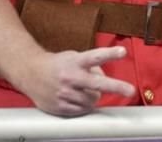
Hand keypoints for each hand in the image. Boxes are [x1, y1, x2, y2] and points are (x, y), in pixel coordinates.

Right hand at [18, 46, 134, 116]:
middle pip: (97, 84)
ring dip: (94, 96)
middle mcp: (71, 77)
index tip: (123, 51)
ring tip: (84, 90)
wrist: (30, 73)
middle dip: (116, 87)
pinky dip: (84, 105)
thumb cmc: (58, 64)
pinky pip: (82, 110)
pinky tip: (76, 97)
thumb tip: (106, 81)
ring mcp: (65, 93)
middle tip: (131, 91)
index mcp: (76, 62)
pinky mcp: (60, 107)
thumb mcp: (75, 57)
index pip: (96, 56)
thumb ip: (92, 66)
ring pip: (93, 100)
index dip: (110, 54)